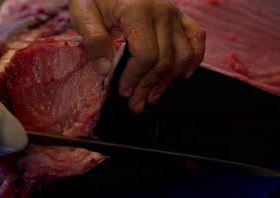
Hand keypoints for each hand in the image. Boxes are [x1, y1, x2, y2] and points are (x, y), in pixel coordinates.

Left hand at [69, 0, 205, 112]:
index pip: (146, 55)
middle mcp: (162, 12)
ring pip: (182, 56)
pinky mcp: (179, 16)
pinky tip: (181, 76)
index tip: (123, 92)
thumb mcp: (83, 13)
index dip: (135, 78)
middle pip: (164, 60)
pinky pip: (196, 39)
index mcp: (137, 11)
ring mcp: (174, 14)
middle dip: (148, 87)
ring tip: (152, 96)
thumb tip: (105, 70)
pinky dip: (193, 60)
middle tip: (135, 104)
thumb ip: (93, 40)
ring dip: (168, 81)